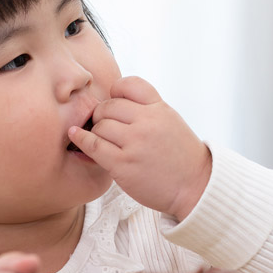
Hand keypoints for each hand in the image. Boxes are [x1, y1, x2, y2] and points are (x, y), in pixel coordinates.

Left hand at [68, 76, 211, 220]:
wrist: (195, 187)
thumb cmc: (179, 156)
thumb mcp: (170, 122)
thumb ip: (146, 109)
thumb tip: (111, 101)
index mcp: (160, 108)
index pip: (129, 85)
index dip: (115, 92)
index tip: (113, 103)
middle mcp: (148, 122)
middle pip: (108, 106)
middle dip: (102, 115)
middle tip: (104, 127)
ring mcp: (135, 142)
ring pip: (99, 125)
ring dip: (95, 132)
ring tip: (103, 141)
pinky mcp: (123, 164)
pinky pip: (93, 145)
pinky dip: (81, 140)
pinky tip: (76, 138)